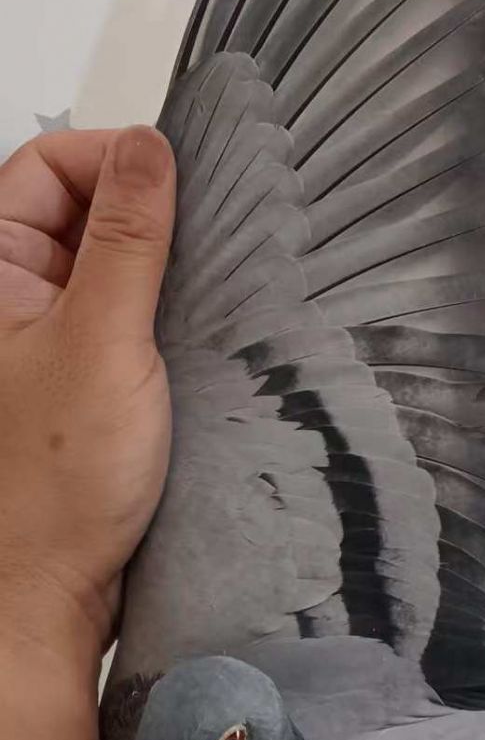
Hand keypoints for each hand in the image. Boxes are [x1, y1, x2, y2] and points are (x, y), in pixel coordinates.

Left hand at [0, 126, 174, 657]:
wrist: (48, 592)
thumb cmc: (54, 484)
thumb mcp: (102, 339)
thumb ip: (127, 237)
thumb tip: (149, 147)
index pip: (46, 165)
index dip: (113, 159)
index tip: (181, 181)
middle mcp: (11, 297)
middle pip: (80, 207)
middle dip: (146, 212)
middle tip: (206, 237)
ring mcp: (47, 336)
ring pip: (109, 260)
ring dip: (161, 264)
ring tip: (210, 286)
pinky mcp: (83, 374)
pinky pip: (126, 311)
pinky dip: (164, 309)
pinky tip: (200, 329)